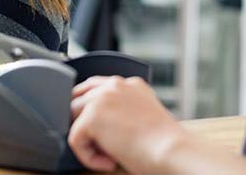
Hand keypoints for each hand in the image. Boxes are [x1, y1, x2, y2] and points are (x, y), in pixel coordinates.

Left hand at [68, 76, 186, 172]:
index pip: (95, 87)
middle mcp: (114, 85)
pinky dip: (88, 156)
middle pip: (78, 99)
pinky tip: (108, 162)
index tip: (96, 129)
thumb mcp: (143, 117)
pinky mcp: (92, 116)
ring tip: (109, 156)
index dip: (90, 109)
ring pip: (74, 119)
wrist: (171, 151)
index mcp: (130, 84)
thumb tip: (103, 124)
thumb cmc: (164, 143)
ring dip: (87, 141)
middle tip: (98, 146)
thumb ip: (123, 111)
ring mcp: (102, 98)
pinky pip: (75, 139)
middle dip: (82, 122)